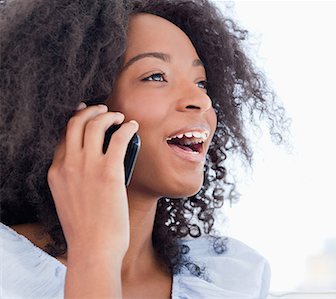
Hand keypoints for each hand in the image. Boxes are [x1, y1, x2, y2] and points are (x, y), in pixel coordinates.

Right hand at [47, 102, 138, 258]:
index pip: (63, 137)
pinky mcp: (109, 171)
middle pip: (75, 123)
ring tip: (119, 116)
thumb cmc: (86, 231)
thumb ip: (74, 181)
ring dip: (108, 115)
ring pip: (95, 125)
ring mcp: (87, 167)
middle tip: (102, 109)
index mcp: (55, 172)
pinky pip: (118, 138)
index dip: (75, 122)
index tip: (85, 116)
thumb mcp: (69, 201)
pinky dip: (127, 128)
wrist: (93, 249)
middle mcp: (68, 165)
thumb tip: (93, 168)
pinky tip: (132, 127)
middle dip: (89, 111)